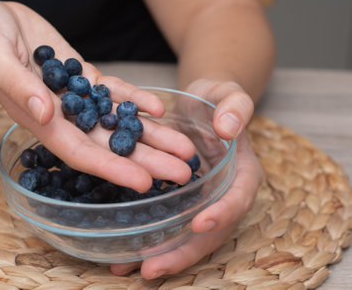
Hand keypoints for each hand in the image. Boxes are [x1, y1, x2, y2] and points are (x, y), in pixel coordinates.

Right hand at [0, 0, 194, 190]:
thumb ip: (17, 86)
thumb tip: (44, 113)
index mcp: (38, 120)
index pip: (80, 153)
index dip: (111, 168)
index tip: (144, 183)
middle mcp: (61, 116)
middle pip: (109, 145)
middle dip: (147, 160)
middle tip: (184, 173)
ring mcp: (75, 98)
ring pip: (118, 122)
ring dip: (152, 136)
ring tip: (185, 148)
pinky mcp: (83, 78)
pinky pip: (113, 92)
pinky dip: (135, 100)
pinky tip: (158, 108)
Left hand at [111, 79, 263, 278]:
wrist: (200, 106)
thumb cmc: (216, 99)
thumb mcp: (227, 93)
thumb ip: (234, 106)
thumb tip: (229, 128)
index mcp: (242, 174)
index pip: (237, 199)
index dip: (221, 215)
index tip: (198, 224)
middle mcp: (222, 196)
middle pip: (209, 233)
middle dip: (181, 253)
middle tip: (149, 269)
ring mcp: (200, 203)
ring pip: (184, 238)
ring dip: (158, 256)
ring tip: (125, 269)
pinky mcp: (179, 203)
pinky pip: (166, 225)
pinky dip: (147, 241)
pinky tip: (120, 251)